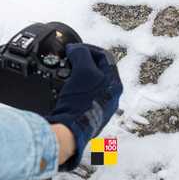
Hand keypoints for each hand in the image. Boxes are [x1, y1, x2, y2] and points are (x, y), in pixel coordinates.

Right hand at [46, 44, 122, 169]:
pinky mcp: (88, 115)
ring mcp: (100, 107)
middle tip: (70, 59)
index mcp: (115, 84)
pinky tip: (63, 88)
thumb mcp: (83, 70)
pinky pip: (82, 95)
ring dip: (77, 74)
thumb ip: (81, 54)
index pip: (105, 57)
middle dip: (83, 61)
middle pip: (98, 70)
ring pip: (90, 82)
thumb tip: (75, 48)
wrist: (69, 131)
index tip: (74, 48)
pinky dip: (73, 88)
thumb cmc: (80, 102)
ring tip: (65, 72)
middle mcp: (111, 96)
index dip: (88, 48)